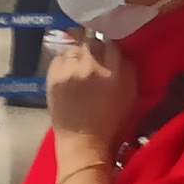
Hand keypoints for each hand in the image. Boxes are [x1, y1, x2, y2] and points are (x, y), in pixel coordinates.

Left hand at [46, 34, 136, 158]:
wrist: (82, 142)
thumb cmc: (111, 122)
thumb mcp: (130, 93)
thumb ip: (127, 68)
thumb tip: (117, 50)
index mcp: (113, 71)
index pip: (111, 42)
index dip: (109, 46)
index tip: (107, 51)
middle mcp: (90, 66)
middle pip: (91, 41)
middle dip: (92, 46)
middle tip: (92, 55)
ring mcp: (69, 70)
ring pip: (73, 47)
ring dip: (77, 52)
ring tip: (79, 64)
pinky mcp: (53, 77)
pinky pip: (59, 57)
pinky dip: (64, 61)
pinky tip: (68, 72)